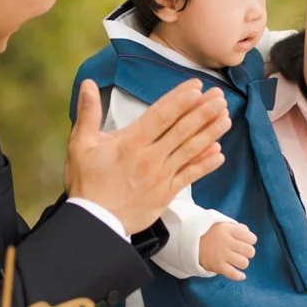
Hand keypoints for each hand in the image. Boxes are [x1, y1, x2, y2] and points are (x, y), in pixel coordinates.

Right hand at [65, 78, 228, 234]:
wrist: (94, 222)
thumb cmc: (86, 183)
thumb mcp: (81, 145)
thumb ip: (88, 113)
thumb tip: (88, 84)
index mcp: (130, 143)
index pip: (161, 115)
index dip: (180, 100)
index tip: (196, 87)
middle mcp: (149, 158)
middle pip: (181, 130)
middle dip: (203, 112)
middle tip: (220, 98)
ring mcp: (160, 177)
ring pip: (190, 151)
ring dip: (210, 134)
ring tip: (226, 119)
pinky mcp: (166, 194)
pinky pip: (189, 176)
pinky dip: (205, 165)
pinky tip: (219, 154)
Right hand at [199, 221, 255, 280]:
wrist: (189, 241)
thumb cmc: (211, 233)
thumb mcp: (223, 224)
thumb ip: (238, 228)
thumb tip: (251, 238)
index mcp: (228, 229)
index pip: (252, 238)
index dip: (250, 241)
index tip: (244, 241)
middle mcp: (226, 242)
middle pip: (250, 251)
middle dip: (248, 252)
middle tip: (241, 252)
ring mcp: (221, 255)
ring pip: (244, 263)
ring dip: (242, 262)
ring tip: (237, 260)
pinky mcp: (217, 266)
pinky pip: (233, 274)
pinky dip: (239, 276)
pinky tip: (241, 275)